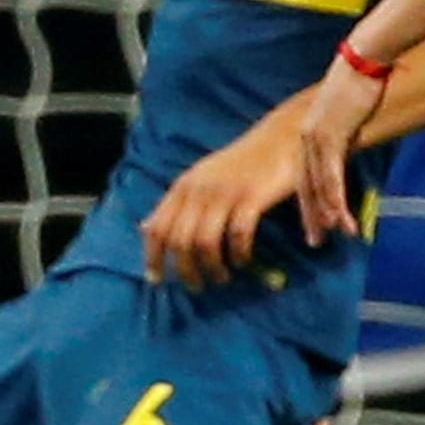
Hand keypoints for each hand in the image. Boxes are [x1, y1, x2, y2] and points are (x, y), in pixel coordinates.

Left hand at [141, 107, 313, 289]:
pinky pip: (238, 235)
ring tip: (221, 278)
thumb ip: (175, 204)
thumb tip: (145, 229)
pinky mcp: (252, 197)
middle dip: (186, 271)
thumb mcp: (200, 178)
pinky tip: (242, 261)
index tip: (157, 280)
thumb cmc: (240, 164)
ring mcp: (225, 192)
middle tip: (197, 287)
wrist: (279, 137)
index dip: (153, 257)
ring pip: (205, 243)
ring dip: (212, 268)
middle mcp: (199, 189)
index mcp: (183, 186)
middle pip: (180, 241)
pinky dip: (239, 254)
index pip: (158, 228)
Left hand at [288, 55, 384, 240]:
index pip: (305, 178)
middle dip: (312, 217)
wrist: (364, 60)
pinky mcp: (331, 136)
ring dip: (326, 214)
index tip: (314, 226)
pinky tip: (340, 218)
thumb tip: (354, 142)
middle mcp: (307, 138)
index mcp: (309, 134)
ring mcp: (317, 138)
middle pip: (305, 187)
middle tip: (316, 243)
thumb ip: (347, 132)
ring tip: (333, 236)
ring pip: (317, 186)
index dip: (309, 205)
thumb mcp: (348, 113)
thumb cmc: (361, 82)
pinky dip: (334, 199)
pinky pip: (331, 175)